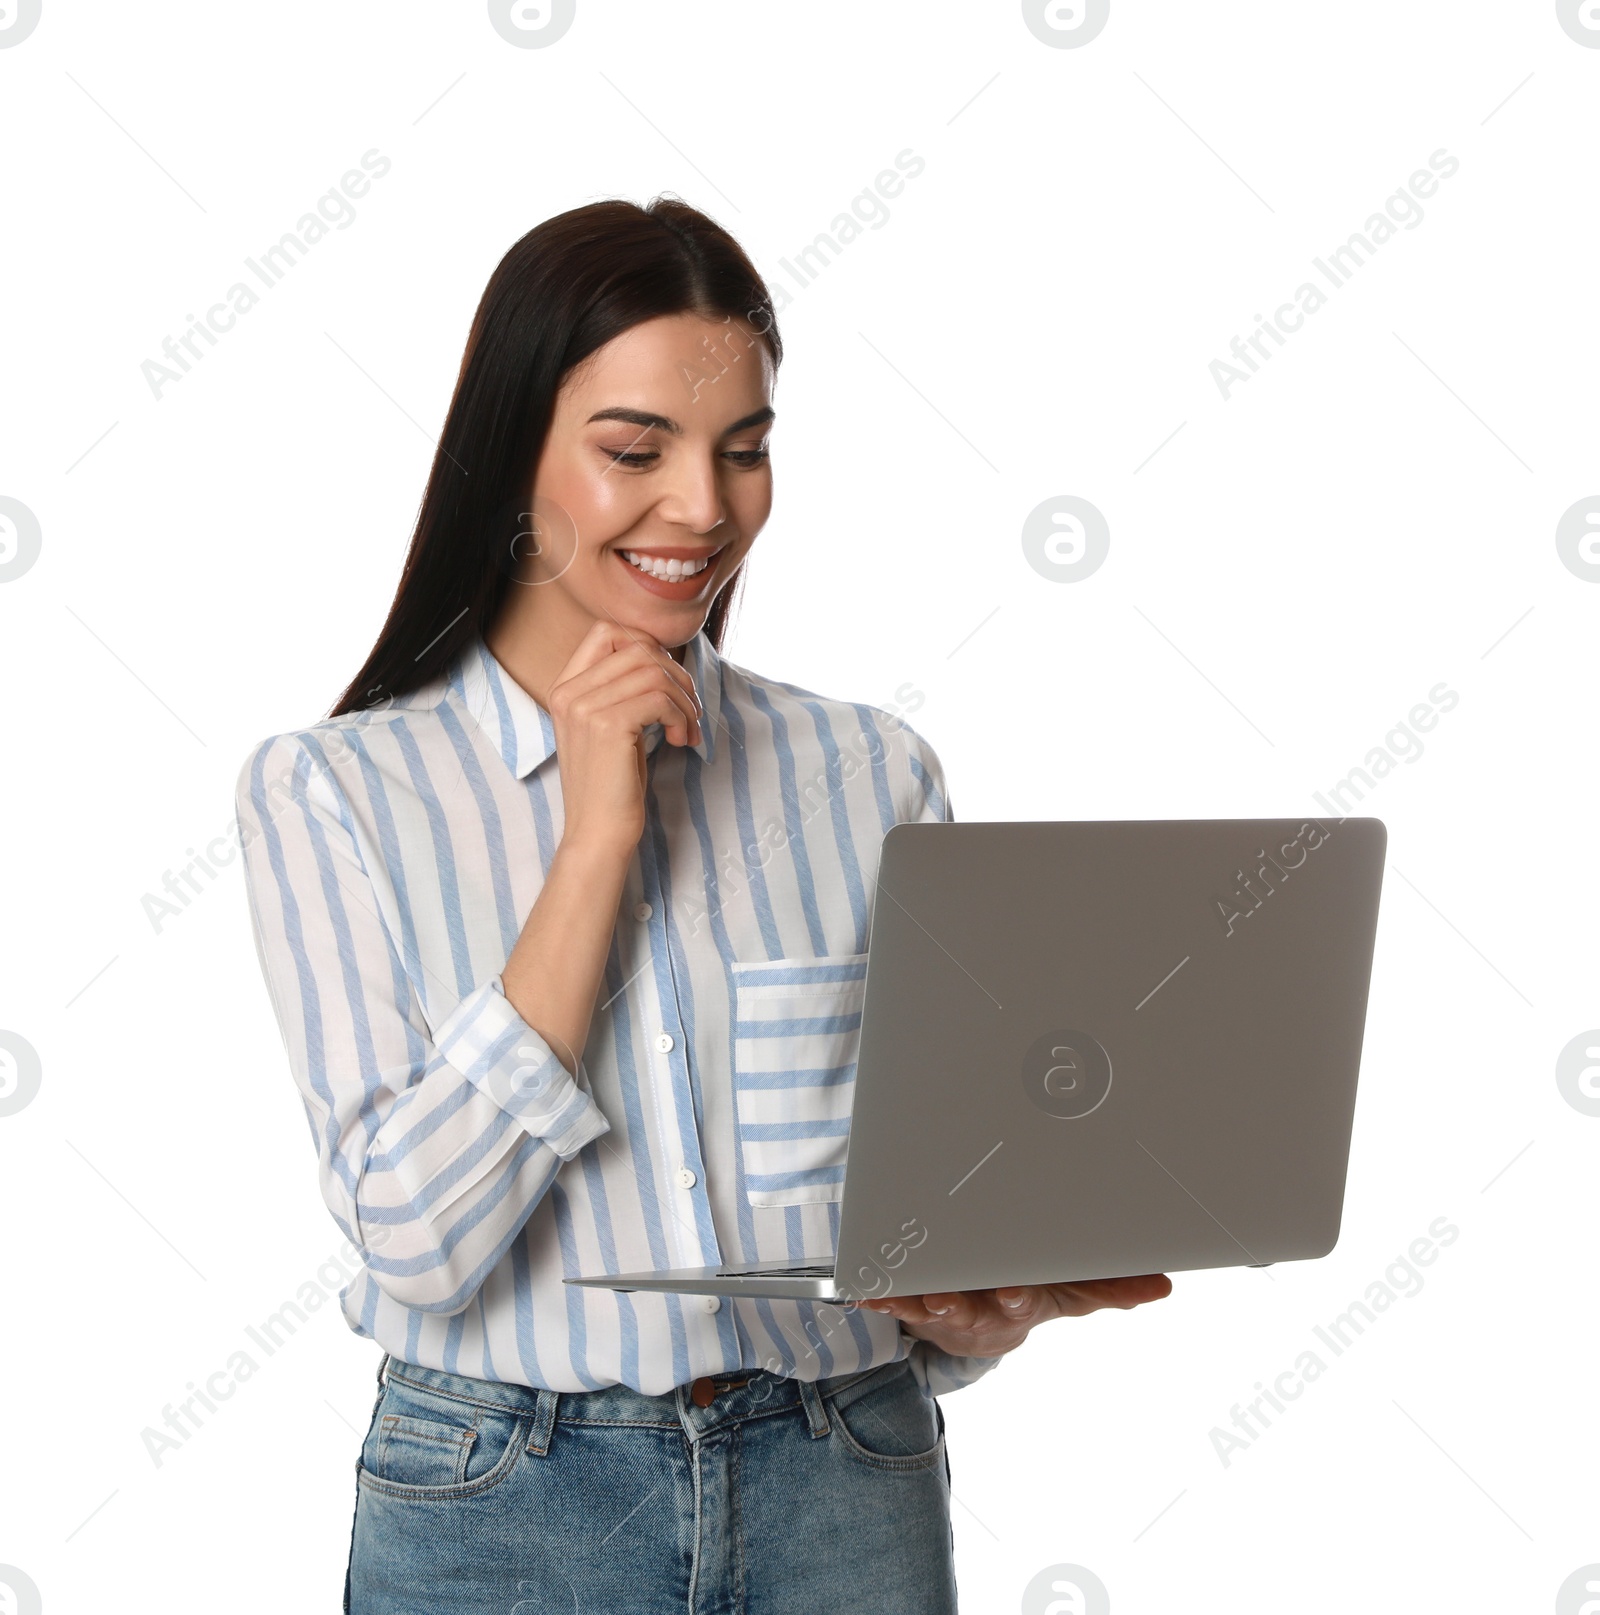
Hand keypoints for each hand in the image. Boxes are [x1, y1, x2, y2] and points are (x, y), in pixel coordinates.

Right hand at [545, 621, 701, 854]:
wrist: (598, 833)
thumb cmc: (612, 784)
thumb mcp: (611, 726)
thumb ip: (622, 689)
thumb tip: (665, 659)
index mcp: (565, 688)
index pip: (606, 631)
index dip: (647, 646)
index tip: (667, 682)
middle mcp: (568, 692)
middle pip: (638, 647)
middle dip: (676, 675)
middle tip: (688, 710)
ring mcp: (584, 707)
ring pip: (654, 672)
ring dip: (684, 700)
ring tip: (687, 729)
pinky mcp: (607, 726)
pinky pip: (660, 698)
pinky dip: (681, 717)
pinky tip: (680, 741)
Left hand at [859, 1274, 1171, 1359]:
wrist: (982, 1316)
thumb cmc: (1030, 1289)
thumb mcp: (1072, 1289)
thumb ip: (1113, 1285)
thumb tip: (1164, 1286)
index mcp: (1024, 1300)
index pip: (1026, 1301)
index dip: (1019, 1297)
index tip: (1014, 1291)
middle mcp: (985, 1309)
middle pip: (973, 1311)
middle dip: (959, 1306)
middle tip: (945, 1300)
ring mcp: (950, 1309)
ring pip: (930, 1308)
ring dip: (915, 1302)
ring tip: (899, 1293)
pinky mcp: (917, 1303)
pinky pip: (895, 1299)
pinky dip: (879, 1294)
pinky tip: (863, 1288)